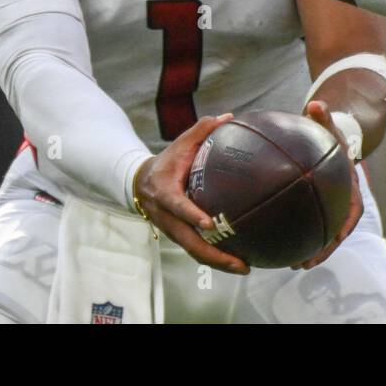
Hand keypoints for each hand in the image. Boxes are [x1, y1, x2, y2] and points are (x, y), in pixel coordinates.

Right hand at [132, 113, 248, 274]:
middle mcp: (168, 218)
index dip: (191, 215)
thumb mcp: (180, 143)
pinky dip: (216, 259)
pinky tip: (238, 261)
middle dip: (214, 255)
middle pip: (190, 243)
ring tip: (244, 268)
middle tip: (240, 263)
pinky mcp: (180, 237)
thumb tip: (229, 117)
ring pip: (194, 253)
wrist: (141, 183)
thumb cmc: (167, 161)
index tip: (208, 223)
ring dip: (218, 263)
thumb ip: (202, 130)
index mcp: (165, 193)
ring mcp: (173, 230)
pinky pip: (198, 251)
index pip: (177, 207)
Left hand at [294, 100, 362, 269]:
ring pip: (323, 233)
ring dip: (311, 251)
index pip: (353, 210)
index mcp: (349, 186)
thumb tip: (315, 104)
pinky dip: (298, 235)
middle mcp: (341, 200)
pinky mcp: (316, 208)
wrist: (335, 141)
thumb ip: (323, 116)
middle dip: (323, 249)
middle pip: (336, 231)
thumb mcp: (329, 124)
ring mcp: (329, 206)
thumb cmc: (331, 133)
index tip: (336, 238)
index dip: (345, 226)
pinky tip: (277, 245)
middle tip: (305, 263)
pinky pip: (309, 224)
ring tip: (292, 265)